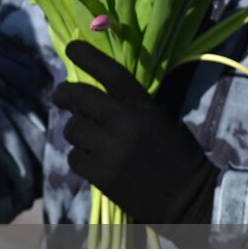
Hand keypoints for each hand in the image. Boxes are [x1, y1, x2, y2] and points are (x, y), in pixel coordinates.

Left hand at [51, 41, 220, 224]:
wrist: (188, 200)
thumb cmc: (177, 158)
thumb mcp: (160, 121)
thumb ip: (129, 106)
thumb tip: (92, 93)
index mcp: (143, 108)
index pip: (111, 73)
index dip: (88, 57)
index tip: (71, 48)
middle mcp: (124, 124)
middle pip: (79, 97)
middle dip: (63, 94)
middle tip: (59, 95)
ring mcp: (110, 149)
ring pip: (73, 129)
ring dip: (76, 132)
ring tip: (89, 139)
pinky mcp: (101, 174)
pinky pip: (74, 157)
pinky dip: (80, 158)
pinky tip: (93, 162)